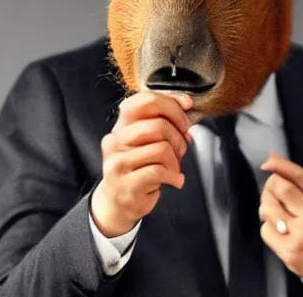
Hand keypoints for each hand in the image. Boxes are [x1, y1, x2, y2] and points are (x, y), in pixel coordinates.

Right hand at [91, 91, 192, 237]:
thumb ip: (163, 119)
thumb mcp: (146, 140)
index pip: (145, 100)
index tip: (187, 109)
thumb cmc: (139, 167)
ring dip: (176, 160)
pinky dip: (174, 177)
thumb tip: (186, 104)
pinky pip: (159, 171)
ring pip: (162, 148)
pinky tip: (174, 180)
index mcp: (122, 124)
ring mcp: (118, 162)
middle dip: (179, 138)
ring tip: (174, 168)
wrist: (118, 202)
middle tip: (182, 149)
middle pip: (158, 125)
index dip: (171, 103)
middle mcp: (115, 140)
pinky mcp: (126, 184)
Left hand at [259, 152, 302, 285]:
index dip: (280, 166)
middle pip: (280, 188)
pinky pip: (265, 228)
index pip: (300, 177)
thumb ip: (302, 179)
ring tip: (278, 209)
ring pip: (268, 207)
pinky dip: (269, 225)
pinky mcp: (288, 252)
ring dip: (268, 205)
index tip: (268, 163)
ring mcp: (302, 236)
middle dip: (272, 185)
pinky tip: (281, 229)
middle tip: (275, 190)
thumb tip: (272, 157)